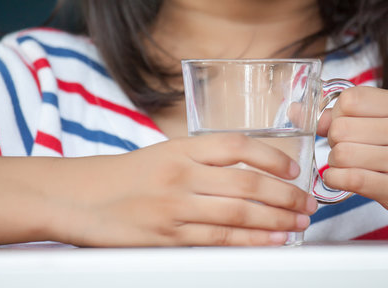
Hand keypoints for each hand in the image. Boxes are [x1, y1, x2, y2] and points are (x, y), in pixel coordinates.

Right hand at [51, 133, 316, 245]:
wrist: (81, 197)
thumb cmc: (127, 175)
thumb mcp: (166, 153)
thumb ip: (204, 159)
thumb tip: (251, 172)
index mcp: (182, 148)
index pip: (238, 146)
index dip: (273, 158)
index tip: (294, 170)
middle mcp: (182, 174)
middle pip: (247, 182)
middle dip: (285, 195)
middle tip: (306, 203)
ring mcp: (175, 207)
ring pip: (238, 212)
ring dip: (276, 220)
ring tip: (299, 223)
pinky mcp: (168, 237)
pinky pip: (218, 239)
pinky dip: (250, 241)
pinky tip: (271, 242)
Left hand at [317, 86, 387, 229]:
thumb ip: (354, 112)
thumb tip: (305, 115)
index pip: (349, 99)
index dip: (336, 113)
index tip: (345, 125)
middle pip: (340, 128)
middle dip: (333, 140)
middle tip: (347, 148)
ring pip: (341, 155)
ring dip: (335, 162)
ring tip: (349, 164)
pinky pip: (349, 180)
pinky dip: (335, 179)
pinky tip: (342, 178)